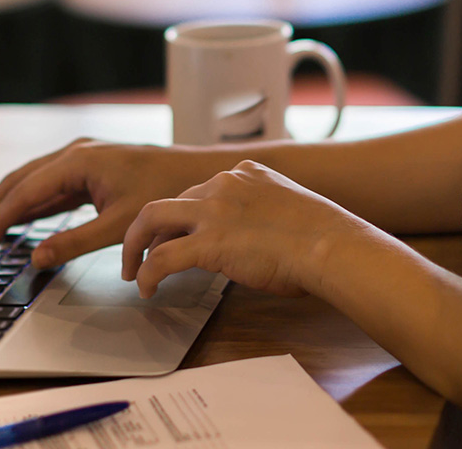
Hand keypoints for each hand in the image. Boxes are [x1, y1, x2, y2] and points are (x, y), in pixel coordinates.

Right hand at [0, 139, 212, 266]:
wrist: (197, 173)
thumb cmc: (165, 192)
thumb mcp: (119, 224)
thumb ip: (74, 242)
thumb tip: (35, 259)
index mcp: (78, 160)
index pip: (23, 192)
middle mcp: (73, 153)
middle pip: (16, 183)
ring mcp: (79, 159)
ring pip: (28, 184)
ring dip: (2, 209)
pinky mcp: (88, 170)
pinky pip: (46, 188)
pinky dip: (25, 206)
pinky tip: (12, 224)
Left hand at [121, 160, 361, 299]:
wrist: (329, 244)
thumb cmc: (321, 236)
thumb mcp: (287, 206)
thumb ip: (261, 212)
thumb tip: (253, 238)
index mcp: (244, 174)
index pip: (198, 190)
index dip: (184, 216)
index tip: (178, 235)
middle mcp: (223, 184)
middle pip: (169, 201)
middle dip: (149, 228)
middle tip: (140, 251)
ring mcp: (213, 210)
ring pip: (152, 218)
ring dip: (135, 244)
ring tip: (132, 270)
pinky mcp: (209, 242)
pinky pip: (163, 257)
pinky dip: (149, 273)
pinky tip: (147, 288)